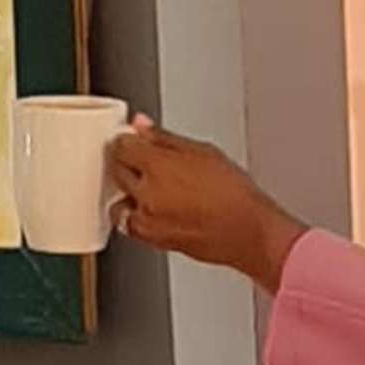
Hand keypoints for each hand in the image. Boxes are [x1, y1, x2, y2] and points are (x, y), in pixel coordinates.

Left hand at [106, 117, 301, 286]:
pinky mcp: (151, 239)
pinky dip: (135, 216)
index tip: (133, 139)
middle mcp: (147, 193)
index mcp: (158, 166)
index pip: (122, 146)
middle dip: (126, 163)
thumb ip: (164, 138)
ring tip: (150, 188)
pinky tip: (155, 209)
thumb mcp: (203, 152)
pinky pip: (129, 224)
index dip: (127, 140)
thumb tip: (142, 125)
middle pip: (116, 171)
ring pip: (118, 200)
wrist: (247, 231)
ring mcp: (147, 219)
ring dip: (127, 192)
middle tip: (144, 160)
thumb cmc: (234, 194)